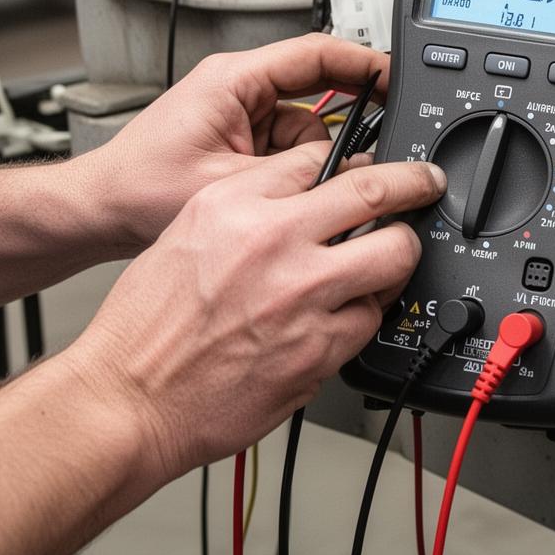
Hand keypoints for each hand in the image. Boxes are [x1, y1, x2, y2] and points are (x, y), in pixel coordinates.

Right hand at [65, 143, 440, 473]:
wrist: (131, 398)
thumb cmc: (145, 326)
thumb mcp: (184, 234)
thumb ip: (245, 208)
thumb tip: (299, 195)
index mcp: (232, 205)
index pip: (318, 157)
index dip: (354, 158)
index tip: (371, 163)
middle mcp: (272, 242)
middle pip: (375, 193)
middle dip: (411, 186)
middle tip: (423, 186)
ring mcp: (303, 297)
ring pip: (391, 259)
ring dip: (394, 259)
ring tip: (383, 262)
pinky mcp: (320, 350)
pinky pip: (370, 321)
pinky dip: (365, 316)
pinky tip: (344, 317)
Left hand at [75, 34, 390, 250]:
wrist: (100, 214)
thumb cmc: (139, 190)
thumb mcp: (230, 184)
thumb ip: (294, 176)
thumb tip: (347, 176)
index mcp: (235, 79)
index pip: (318, 52)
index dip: (365, 64)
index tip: (399, 78)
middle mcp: (239, 90)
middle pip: (318, 97)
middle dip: (332, 139)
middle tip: (352, 169)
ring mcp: (240, 116)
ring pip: (307, 133)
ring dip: (306, 167)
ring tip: (282, 198)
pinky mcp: (239, 142)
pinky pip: (286, 154)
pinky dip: (290, 178)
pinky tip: (274, 204)